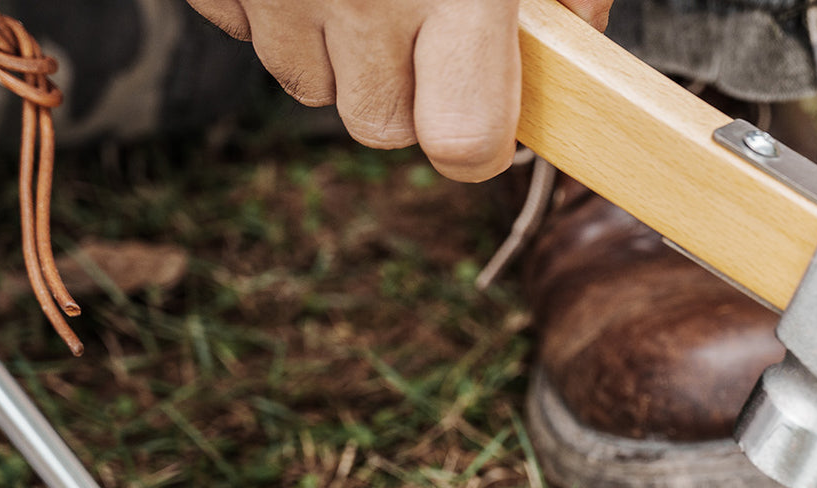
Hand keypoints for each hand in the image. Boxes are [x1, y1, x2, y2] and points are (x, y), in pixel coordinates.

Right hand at [184, 0, 611, 180]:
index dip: (475, 143)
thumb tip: (573, 69)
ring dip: (332, 47)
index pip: (461, 144)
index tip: (479, 122)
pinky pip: (242, 26)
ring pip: (305, 84)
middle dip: (401, 93)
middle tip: (419, 24)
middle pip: (378, 128)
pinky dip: (267, 2)